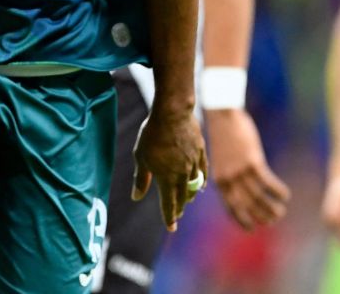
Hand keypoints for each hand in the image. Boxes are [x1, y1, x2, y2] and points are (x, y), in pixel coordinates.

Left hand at [132, 106, 206, 231]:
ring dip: (189, 195)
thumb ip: (141, 179)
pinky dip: (202, 181)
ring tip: (186, 201)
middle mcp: (183, 175)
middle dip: (179, 208)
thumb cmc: (152, 134)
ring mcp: (194, 164)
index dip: (169, 217)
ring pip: (194, 186)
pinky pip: (203, 172)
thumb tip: (136, 197)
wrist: (173, 113)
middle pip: (182, 197)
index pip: (169, 204)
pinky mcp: (201, 153)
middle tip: (176, 215)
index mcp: (167, 178)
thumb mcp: (141, 157)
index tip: (171, 227)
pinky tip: (202, 185)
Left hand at [206, 108, 289, 229]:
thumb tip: (238, 191)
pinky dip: (278, 191)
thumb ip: (227, 177)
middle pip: (247, 205)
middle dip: (261, 216)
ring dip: (272, 207)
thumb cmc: (224, 138)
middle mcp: (228, 178)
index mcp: (219, 180)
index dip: (241, 219)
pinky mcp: (252, 161)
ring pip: (258, 196)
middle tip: (273, 219)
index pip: (230, 206)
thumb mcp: (220, 160)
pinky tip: (285, 195)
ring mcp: (240, 170)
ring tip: (281, 211)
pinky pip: (267, 182)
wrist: (222, 117)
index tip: (251, 229)